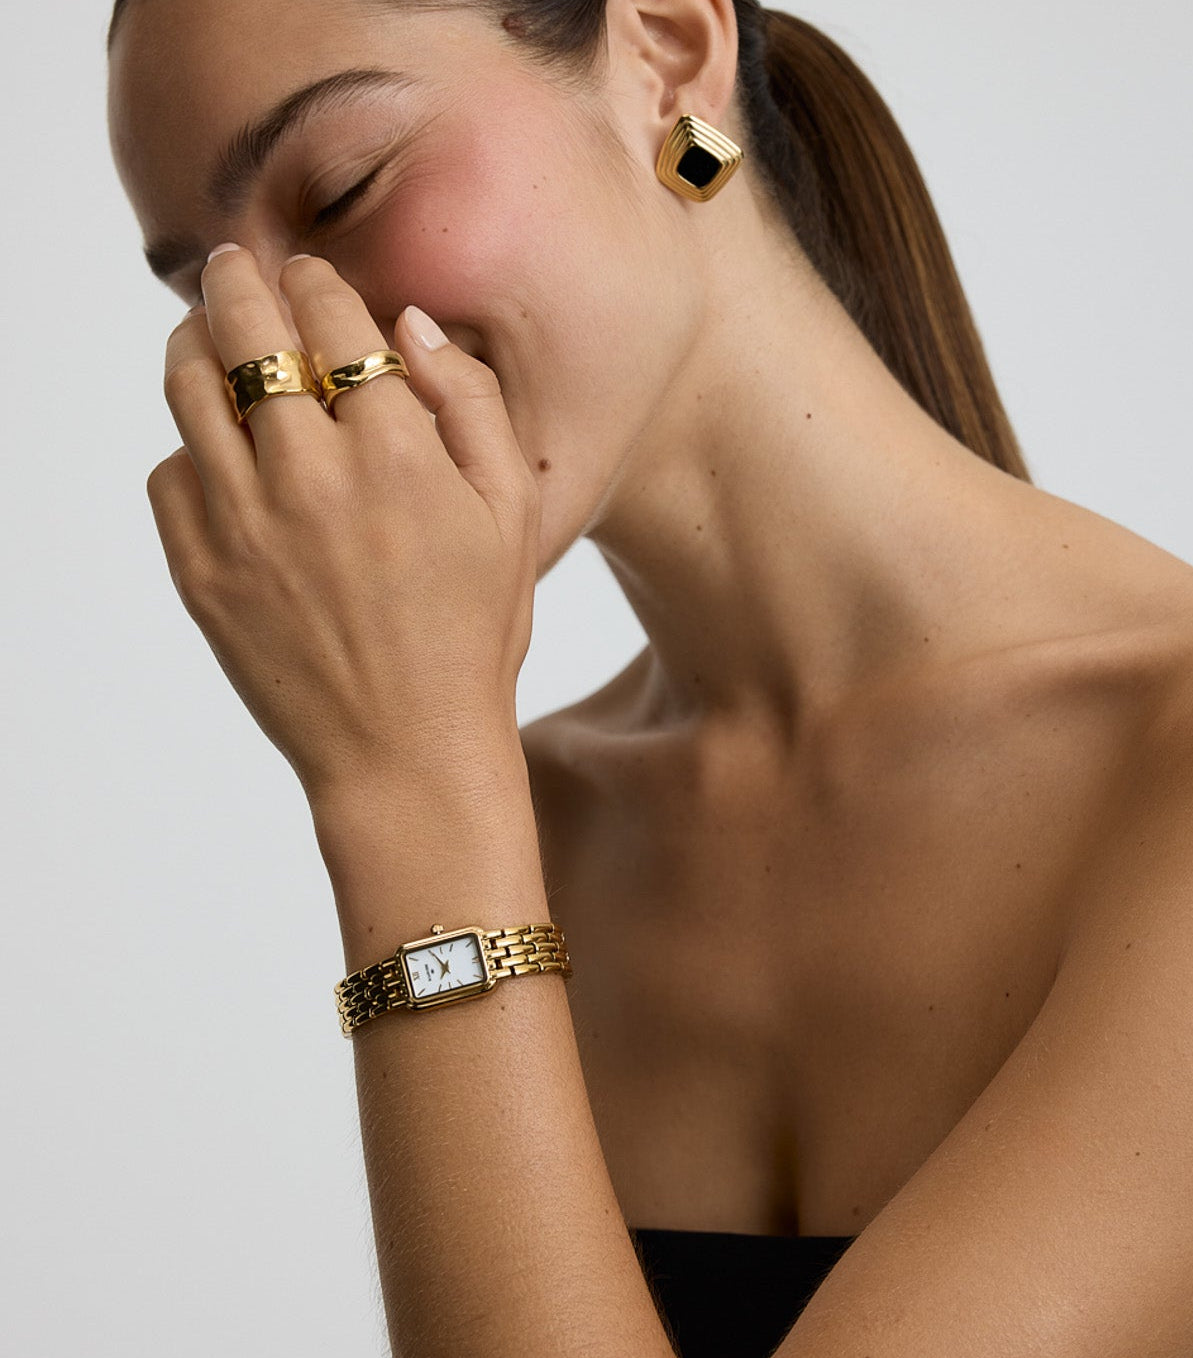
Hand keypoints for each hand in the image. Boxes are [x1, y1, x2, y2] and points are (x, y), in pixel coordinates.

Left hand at [148, 247, 539, 802]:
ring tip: (203, 335)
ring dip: (192, 343)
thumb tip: (411, 323)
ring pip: (186, 389)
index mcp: (394, 451)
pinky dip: (190, 449)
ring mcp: (243, 522)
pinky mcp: (200, 569)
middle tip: (234, 264)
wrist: (406, 750)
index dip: (317, 279)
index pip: (331, 315)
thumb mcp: (511, 516)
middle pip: (243, 330)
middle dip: (236, 279)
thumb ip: (472, 404)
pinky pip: (171, 474)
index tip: (312, 274)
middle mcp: (309, 473)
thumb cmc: (472, 634)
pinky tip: (221, 455)